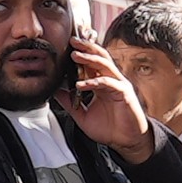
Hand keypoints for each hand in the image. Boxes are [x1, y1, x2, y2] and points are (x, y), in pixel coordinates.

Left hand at [56, 37, 160, 162]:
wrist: (125, 142)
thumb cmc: (110, 129)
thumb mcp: (82, 115)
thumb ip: (70, 102)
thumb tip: (55, 92)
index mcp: (102, 84)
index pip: (92, 63)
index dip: (82, 53)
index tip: (67, 46)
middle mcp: (111, 81)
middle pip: (100, 57)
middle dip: (86, 47)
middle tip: (72, 41)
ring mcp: (119, 85)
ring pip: (105, 65)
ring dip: (89, 58)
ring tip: (75, 55)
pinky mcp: (124, 94)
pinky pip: (108, 83)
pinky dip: (94, 82)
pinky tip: (81, 84)